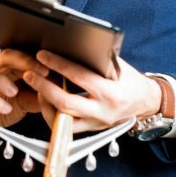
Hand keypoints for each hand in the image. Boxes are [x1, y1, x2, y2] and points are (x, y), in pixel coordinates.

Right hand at [0, 49, 47, 147]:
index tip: (49, 69)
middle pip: (4, 56)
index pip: (22, 55)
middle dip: (22, 62)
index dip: (35, 60)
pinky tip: (5, 108)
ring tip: (14, 91)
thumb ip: (41, 94)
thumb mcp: (28, 100)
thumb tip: (60, 89)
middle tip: (38, 74)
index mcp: (10, 69)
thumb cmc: (8, 106)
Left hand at [21, 51, 160, 133]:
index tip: (43, 55)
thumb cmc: (131, 80)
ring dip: (44, 102)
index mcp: (111, 93)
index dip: (58, 65)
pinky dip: (52, 114)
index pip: (79, 77)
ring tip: (35, 85)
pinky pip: (66, 126)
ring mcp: (96, 124)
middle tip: (29, 73)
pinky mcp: (91, 130)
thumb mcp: (118, 66)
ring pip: (62, 118)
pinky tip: (44, 100)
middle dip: (43, 87)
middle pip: (65, 102)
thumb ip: (97, 59)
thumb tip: (72, 46)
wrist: (146, 103)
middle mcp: (103, 111)